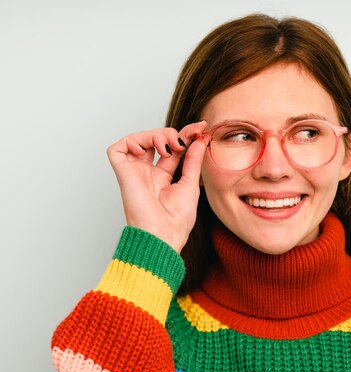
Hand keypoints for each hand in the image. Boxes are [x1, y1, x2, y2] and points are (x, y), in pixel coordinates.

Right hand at [107, 121, 207, 252]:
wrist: (163, 235)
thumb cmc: (176, 220)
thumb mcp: (191, 183)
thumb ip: (193, 159)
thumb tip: (199, 139)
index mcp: (163, 177)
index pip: (173, 148)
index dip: (185, 135)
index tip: (201, 127)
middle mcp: (147, 173)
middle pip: (156, 140)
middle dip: (172, 133)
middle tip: (185, 140)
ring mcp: (134, 172)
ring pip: (138, 139)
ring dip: (157, 134)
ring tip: (169, 146)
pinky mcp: (123, 172)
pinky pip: (119, 147)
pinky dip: (133, 140)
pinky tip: (150, 148)